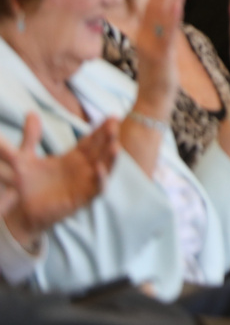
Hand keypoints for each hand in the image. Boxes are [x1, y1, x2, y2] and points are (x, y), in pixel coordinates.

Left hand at [0, 113, 117, 249]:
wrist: (20, 212)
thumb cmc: (26, 186)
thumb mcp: (25, 158)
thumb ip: (30, 137)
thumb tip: (30, 113)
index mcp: (73, 158)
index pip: (91, 141)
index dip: (101, 129)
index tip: (112, 116)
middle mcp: (83, 169)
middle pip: (100, 150)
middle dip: (108, 138)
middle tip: (115, 123)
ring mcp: (84, 183)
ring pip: (104, 168)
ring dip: (111, 158)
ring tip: (115, 146)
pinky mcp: (81, 198)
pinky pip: (95, 189)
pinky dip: (100, 179)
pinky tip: (100, 169)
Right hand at [132, 0, 184, 119]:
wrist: (151, 104)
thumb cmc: (157, 80)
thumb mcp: (158, 54)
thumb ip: (160, 37)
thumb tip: (165, 22)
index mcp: (145, 38)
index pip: (152, 10)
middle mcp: (145, 39)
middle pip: (154, 9)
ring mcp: (151, 47)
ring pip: (160, 18)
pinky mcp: (160, 57)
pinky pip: (167, 35)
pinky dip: (171, 18)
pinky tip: (177, 5)